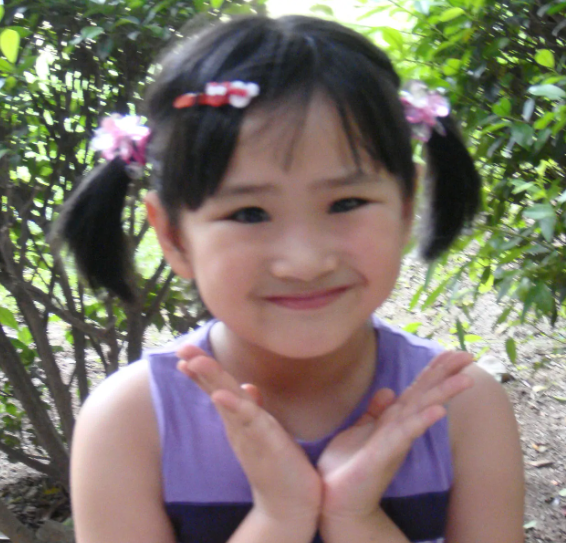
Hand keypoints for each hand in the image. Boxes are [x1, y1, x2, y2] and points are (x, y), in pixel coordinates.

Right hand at [176, 345, 321, 531]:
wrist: (288, 505)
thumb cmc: (277, 465)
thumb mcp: (264, 431)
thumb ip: (253, 409)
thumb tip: (248, 386)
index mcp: (238, 420)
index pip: (217, 389)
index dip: (202, 372)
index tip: (184, 354)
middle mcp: (238, 425)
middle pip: (216, 390)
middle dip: (200, 368)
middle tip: (181, 349)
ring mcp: (249, 433)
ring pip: (228, 400)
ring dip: (211, 380)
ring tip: (195, 361)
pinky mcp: (265, 442)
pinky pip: (249, 420)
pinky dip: (234, 407)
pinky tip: (220, 395)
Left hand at [318, 351, 473, 525]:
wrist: (336, 500)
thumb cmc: (348, 466)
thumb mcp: (360, 430)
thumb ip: (375, 411)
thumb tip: (389, 390)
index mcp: (393, 420)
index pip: (417, 389)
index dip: (433, 370)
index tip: (451, 352)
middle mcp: (398, 428)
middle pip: (425, 395)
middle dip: (446, 375)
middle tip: (469, 356)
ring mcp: (394, 441)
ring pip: (421, 411)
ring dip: (442, 394)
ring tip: (465, 380)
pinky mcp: (383, 454)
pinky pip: (404, 434)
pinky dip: (421, 421)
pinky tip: (438, 411)